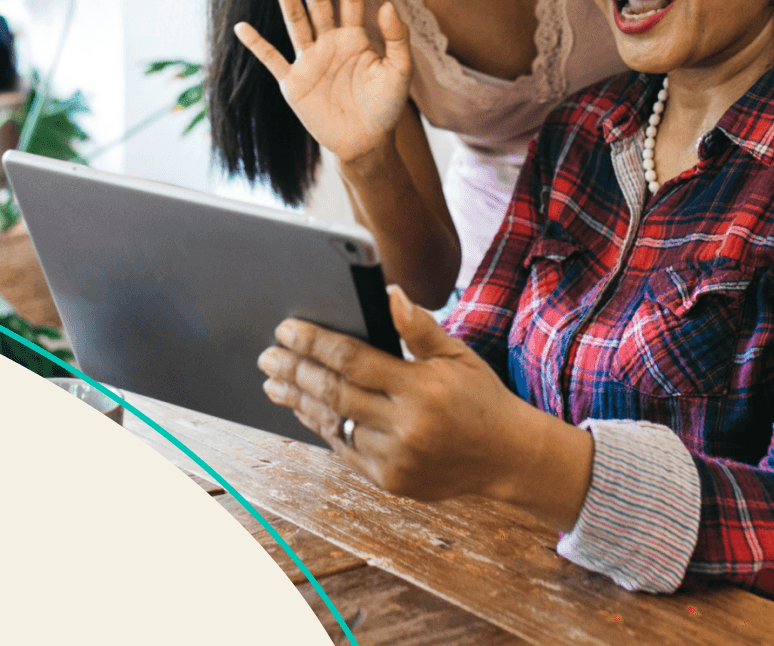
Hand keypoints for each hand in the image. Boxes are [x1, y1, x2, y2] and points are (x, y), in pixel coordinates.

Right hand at [234, 0, 410, 169]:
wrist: (365, 143)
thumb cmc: (385, 108)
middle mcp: (328, 42)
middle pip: (319, 1)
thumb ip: (396, 39)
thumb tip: (386, 4)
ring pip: (295, 20)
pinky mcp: (293, 83)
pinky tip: (242, 27)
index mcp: (354, 37)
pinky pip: (272, 60)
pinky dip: (257, 45)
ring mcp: (309, 60)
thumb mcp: (399, 72)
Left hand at [258, 285, 593, 530]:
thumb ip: (418, 327)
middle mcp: (405, 427)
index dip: (314, 342)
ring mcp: (395, 459)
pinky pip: (345, 448)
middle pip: (332, 392)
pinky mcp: (389, 480)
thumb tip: (387, 292)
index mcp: (422, 389)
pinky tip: (305, 408)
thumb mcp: (457, 354)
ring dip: (298, 400)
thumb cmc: (480, 397)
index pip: (352, 359)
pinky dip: (322, 426)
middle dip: (294, 371)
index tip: (286, 329)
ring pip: (333, 423)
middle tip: (268, 356)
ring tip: (274, 383)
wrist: (506, 457)